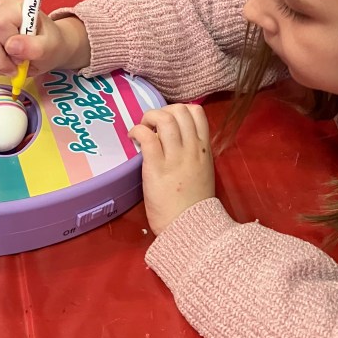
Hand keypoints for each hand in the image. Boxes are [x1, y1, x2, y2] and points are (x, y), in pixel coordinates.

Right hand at [0, 0, 90, 77]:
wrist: (46, 46)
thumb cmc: (49, 43)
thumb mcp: (50, 47)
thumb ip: (34, 47)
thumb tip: (11, 45)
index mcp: (16, 4)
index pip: (0, 24)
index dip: (9, 44)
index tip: (23, 56)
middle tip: (17, 69)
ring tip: (12, 68)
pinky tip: (4, 66)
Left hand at [128, 104, 214, 235]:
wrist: (190, 227)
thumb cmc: (194, 203)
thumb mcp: (203, 171)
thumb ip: (194, 153)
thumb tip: (175, 140)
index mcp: (204, 149)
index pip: (197, 112)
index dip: (179, 110)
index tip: (168, 122)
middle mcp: (192, 148)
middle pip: (180, 110)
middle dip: (162, 111)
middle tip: (152, 125)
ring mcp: (175, 157)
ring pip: (164, 118)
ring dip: (148, 117)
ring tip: (141, 129)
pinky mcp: (156, 167)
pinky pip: (147, 137)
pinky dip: (137, 131)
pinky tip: (132, 138)